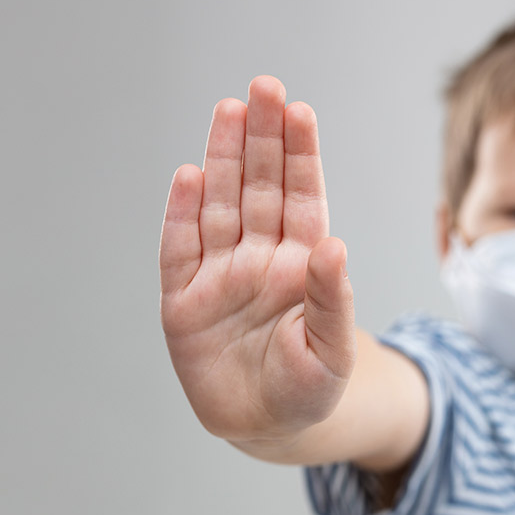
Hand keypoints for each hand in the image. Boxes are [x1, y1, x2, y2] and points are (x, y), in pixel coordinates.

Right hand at [159, 76, 354, 441]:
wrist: (267, 426)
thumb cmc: (309, 387)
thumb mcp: (331, 350)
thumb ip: (333, 299)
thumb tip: (334, 246)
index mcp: (301, 264)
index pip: (302, 198)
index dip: (300, 155)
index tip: (299, 111)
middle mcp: (260, 259)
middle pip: (260, 188)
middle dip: (262, 139)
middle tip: (263, 88)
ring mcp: (220, 276)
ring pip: (220, 206)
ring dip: (222, 161)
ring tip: (228, 112)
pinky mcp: (183, 301)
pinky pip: (180, 250)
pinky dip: (182, 215)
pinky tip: (187, 176)